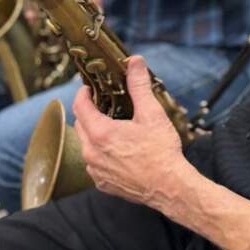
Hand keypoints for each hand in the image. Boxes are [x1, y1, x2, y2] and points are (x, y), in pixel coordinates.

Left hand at [72, 56, 188, 208]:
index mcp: (100, 133)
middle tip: (104, 104)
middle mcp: (91, 153)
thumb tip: (134, 62)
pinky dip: (101, 153)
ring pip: (86, 145)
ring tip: (114, 127)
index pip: (79, 106)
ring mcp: (96, 171)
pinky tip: (120, 150)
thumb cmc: (160, 151)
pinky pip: (94, 163)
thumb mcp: (151, 113)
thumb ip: (139, 86)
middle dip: (89, 112)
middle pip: (80, 125)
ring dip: (94, 133)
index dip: (82, 94)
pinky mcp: (103, 184)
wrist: (169, 187)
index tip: (89, 87)